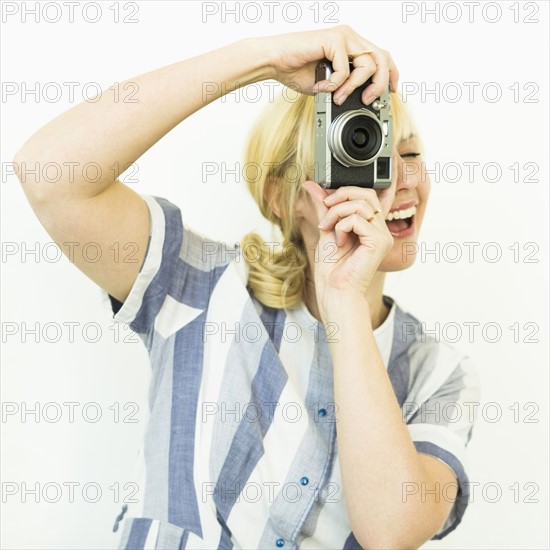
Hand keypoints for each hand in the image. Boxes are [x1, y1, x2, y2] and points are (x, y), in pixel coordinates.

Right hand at [262, 25, 398, 103]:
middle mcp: (350, 38)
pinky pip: (345, 68)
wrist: (274, 62)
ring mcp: (343, 37)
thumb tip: (363, 100)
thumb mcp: (328, 84)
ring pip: (368, 63)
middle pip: (382, 58)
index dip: (391, 74)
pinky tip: (323, 87)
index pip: (381, 56)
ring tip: (339, 96)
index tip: (391, 92)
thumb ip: (346, 87)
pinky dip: (336, 83)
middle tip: (368, 100)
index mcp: (351, 46)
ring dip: (354, 86)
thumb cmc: (296, 70)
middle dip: (379, 83)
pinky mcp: (333, 39)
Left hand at [302, 181, 393, 314]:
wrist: (333, 289)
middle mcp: (380, 230)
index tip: (325, 202)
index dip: (345, 191)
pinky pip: (357, 219)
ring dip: (336, 213)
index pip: (365, 194)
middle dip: (340, 195)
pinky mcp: (379, 242)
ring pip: (360, 204)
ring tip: (327, 229)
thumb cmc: (331, 267)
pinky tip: (338, 241)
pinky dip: (341, 227)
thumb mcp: (326, 228)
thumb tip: (312, 185)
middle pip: (366, 193)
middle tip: (325, 209)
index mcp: (370, 226)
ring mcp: (382, 236)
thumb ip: (323, 206)